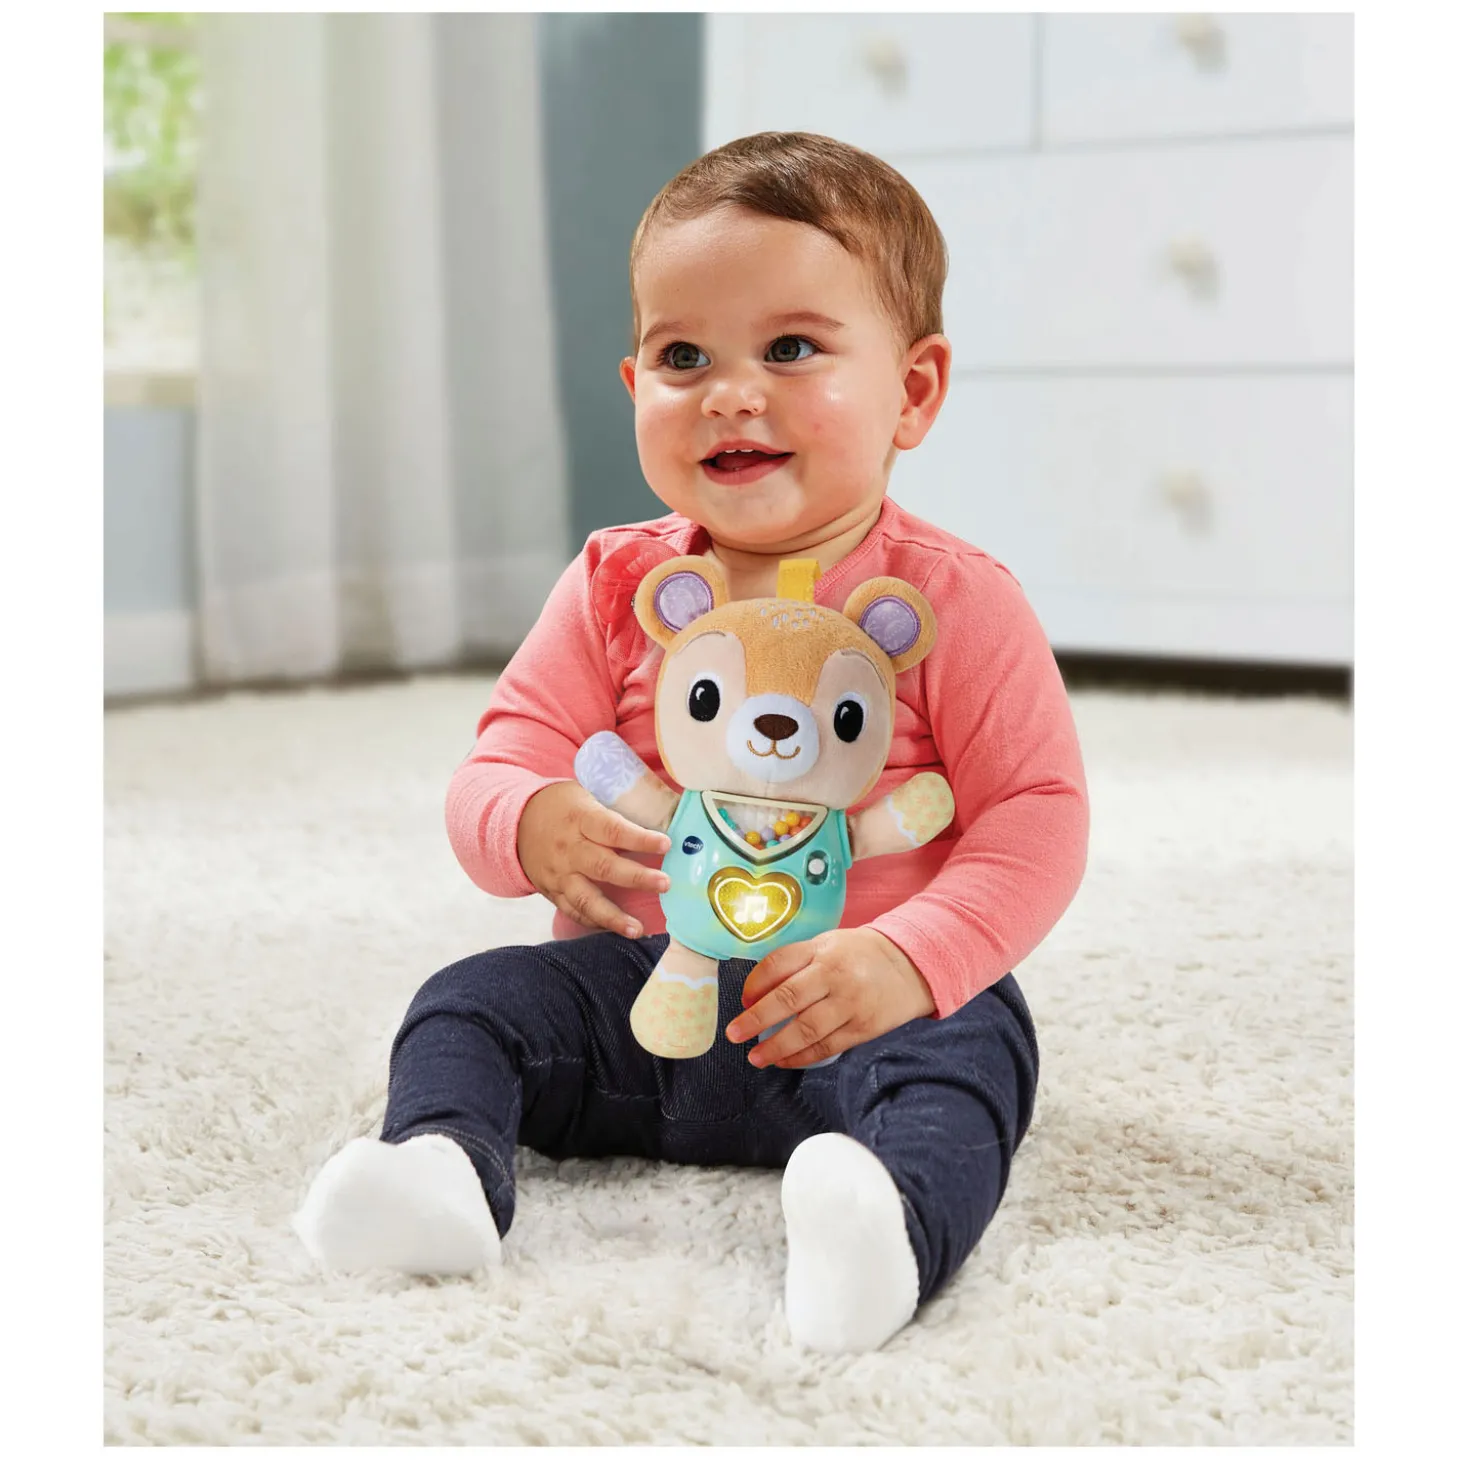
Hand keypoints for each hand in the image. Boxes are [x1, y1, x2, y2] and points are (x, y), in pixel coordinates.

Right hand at [517, 780, 670, 937]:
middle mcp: (568, 849)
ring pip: (585, 899)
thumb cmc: (562, 806)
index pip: (613, 829)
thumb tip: (661, 817)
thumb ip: (614, 810)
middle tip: (665, 884)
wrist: (516, 822)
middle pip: (603, 867)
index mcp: (580, 818)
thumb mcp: (585, 795)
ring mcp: (559, 874)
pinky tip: (616, 931)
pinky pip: (573, 911)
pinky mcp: (552, 892)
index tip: (666, 844)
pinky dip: (594, 923)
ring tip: (638, 929)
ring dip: (613, 916)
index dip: (640, 839)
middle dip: (636, 878)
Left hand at [724, 927, 935, 1067]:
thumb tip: (757, 994)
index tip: (743, 1000)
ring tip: (755, 1057)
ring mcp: (850, 1004)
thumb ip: (796, 964)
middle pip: (788, 998)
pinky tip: (784, 1060)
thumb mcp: (827, 945)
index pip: (779, 963)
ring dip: (777, 1046)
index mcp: (822, 950)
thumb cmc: (859, 955)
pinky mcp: (863, 1028)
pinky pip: (827, 1047)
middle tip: (734, 1034)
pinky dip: (802, 1057)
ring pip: (807, 1029)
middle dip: (756, 1019)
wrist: (911, 966)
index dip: (755, 983)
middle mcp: (834, 975)